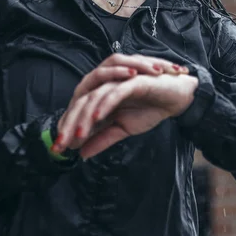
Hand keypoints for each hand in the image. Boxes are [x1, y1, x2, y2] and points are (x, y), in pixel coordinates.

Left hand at [54, 65, 196, 159]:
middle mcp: (107, 86)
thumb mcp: (123, 128)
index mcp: (102, 95)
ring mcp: (119, 81)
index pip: (79, 110)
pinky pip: (115, 91)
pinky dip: (105, 103)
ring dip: (84, 116)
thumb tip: (82, 154)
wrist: (177, 98)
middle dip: (69, 123)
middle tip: (60, 145)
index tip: (58, 149)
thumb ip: (103, 138)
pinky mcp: (133, 80)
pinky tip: (97, 117)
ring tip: (77, 136)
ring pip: (95, 96)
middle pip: (81, 102)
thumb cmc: (150, 107)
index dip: (67, 128)